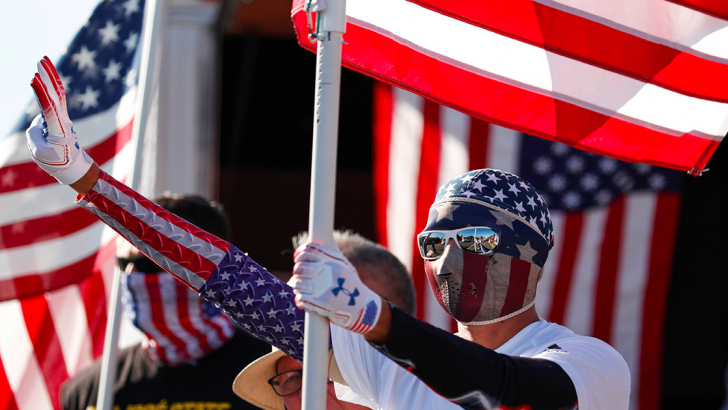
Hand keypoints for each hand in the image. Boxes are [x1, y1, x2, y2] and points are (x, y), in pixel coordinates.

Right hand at [26, 56, 93, 184]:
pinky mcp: (59, 118)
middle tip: (42, 58)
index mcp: (59, 129)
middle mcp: (63, 119)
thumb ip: (35, 133)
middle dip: (49, 75)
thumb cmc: (57, 161)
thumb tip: (39, 121)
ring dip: (50, 75)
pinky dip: (49, 87)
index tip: (34, 78)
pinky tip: (44, 77)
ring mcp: (62, 117)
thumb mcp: (39, 152)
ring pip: (56, 93)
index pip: (49, 107)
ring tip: (43, 60)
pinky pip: (54, 99)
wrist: (73, 168)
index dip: (42, 92)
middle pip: (56, 93)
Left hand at [292, 243, 381, 334]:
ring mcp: (324, 287)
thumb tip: (327, 236)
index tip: (298, 258)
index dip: (300, 253)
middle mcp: (329, 272)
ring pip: (298, 282)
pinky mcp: (321, 303)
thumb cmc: (351, 284)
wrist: (362, 307)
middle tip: (301, 275)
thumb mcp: (345, 265)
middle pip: (300, 267)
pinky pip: (300, 298)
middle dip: (298, 272)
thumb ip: (333, 252)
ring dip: (297, 286)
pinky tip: (303, 299)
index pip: (309, 250)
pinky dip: (300, 299)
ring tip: (301, 288)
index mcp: (334, 260)